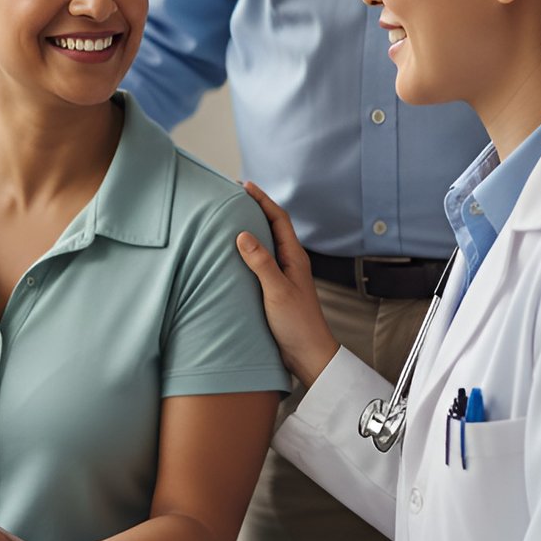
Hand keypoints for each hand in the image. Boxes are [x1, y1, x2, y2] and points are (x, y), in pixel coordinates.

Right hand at [236, 182, 339, 386]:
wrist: (309, 354)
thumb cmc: (298, 324)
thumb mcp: (277, 291)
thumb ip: (261, 263)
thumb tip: (243, 234)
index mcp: (294, 257)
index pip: (278, 219)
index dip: (262, 200)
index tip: (245, 186)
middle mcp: (290, 262)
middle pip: (273, 227)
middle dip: (255, 208)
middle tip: (234, 197)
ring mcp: (283, 275)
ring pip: (266, 244)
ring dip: (251, 229)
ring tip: (230, 220)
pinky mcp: (275, 289)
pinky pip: (260, 262)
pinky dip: (247, 252)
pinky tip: (233, 256)